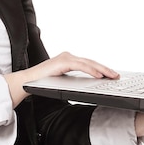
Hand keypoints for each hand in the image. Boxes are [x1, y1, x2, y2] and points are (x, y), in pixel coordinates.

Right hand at [4, 52, 118, 107]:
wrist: (28, 82)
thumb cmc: (43, 83)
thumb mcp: (63, 82)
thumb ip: (74, 81)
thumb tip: (88, 87)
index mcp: (69, 61)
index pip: (89, 64)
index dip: (101, 69)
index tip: (112, 75)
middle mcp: (68, 57)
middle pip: (91, 62)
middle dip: (105, 69)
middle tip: (116, 75)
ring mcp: (66, 58)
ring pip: (88, 63)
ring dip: (102, 69)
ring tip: (112, 75)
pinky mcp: (63, 61)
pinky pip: (81, 66)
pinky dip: (91, 70)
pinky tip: (99, 75)